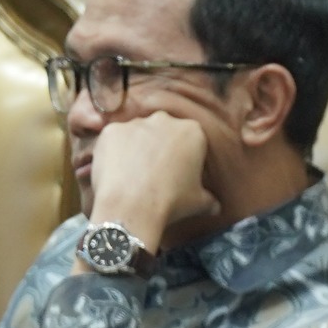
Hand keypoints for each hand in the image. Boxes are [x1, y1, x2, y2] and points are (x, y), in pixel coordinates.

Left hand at [83, 113, 217, 255]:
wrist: (132, 207)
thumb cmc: (171, 202)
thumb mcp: (199, 202)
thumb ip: (209, 199)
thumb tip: (216, 206)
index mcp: (193, 131)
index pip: (191, 139)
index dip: (184, 156)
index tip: (179, 173)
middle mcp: (165, 120)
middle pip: (163, 130)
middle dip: (160, 145)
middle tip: (155, 171)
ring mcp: (136, 123)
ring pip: (137, 133)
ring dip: (136, 147)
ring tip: (132, 173)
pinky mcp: (111, 130)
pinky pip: (114, 140)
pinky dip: (114, 152)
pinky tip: (115, 171)